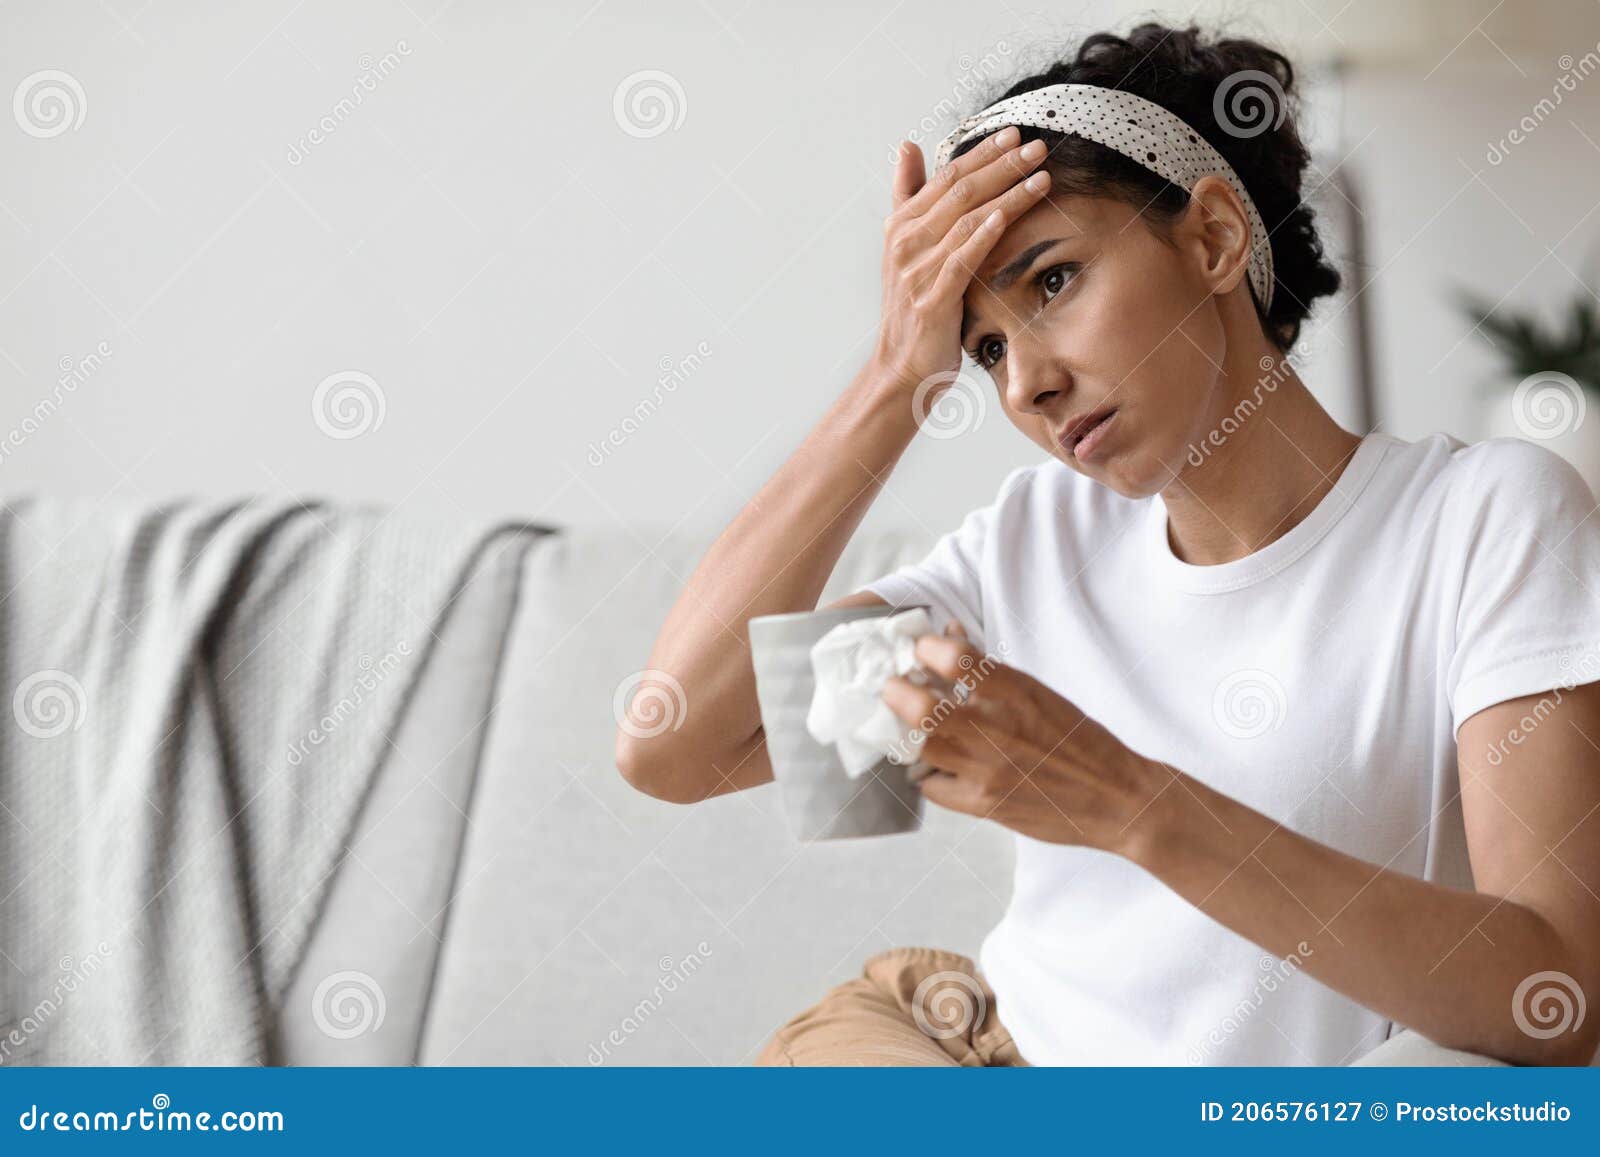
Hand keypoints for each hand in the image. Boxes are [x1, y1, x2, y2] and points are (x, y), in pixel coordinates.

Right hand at [868, 129, 1051, 398]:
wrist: (901, 368)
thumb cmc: (914, 308)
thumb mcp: (907, 248)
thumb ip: (909, 196)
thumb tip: (908, 146)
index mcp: (901, 225)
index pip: (947, 177)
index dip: (982, 153)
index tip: (1016, 134)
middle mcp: (905, 242)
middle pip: (960, 191)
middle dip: (1002, 166)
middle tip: (1039, 147)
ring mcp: (916, 271)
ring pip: (967, 220)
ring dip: (1007, 194)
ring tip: (1042, 175)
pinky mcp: (931, 300)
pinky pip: (962, 259)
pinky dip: (985, 234)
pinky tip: (1010, 215)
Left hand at [881, 623, 1167, 851]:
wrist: (1117, 800)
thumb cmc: (1080, 742)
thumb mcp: (1042, 694)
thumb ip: (991, 672)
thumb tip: (949, 636)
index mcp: (1019, 692)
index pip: (956, 659)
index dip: (926, 648)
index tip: (919, 648)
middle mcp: (1000, 729)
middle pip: (923, 708)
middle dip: (897, 692)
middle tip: (892, 686)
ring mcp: (988, 770)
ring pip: (920, 747)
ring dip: (905, 731)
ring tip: (907, 723)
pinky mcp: (984, 804)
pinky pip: (932, 787)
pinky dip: (927, 773)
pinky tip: (936, 766)